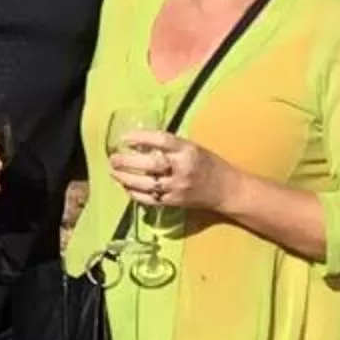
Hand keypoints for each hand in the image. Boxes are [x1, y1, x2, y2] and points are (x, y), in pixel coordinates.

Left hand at [109, 128, 234, 214]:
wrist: (226, 190)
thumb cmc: (208, 164)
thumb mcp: (192, 147)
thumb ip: (169, 146)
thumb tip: (139, 142)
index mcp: (188, 150)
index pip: (162, 141)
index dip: (141, 137)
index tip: (125, 138)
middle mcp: (182, 168)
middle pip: (151, 164)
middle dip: (127, 161)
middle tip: (113, 158)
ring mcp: (177, 187)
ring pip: (146, 184)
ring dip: (126, 178)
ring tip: (114, 172)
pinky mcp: (174, 202)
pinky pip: (149, 199)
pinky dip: (135, 194)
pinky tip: (126, 187)